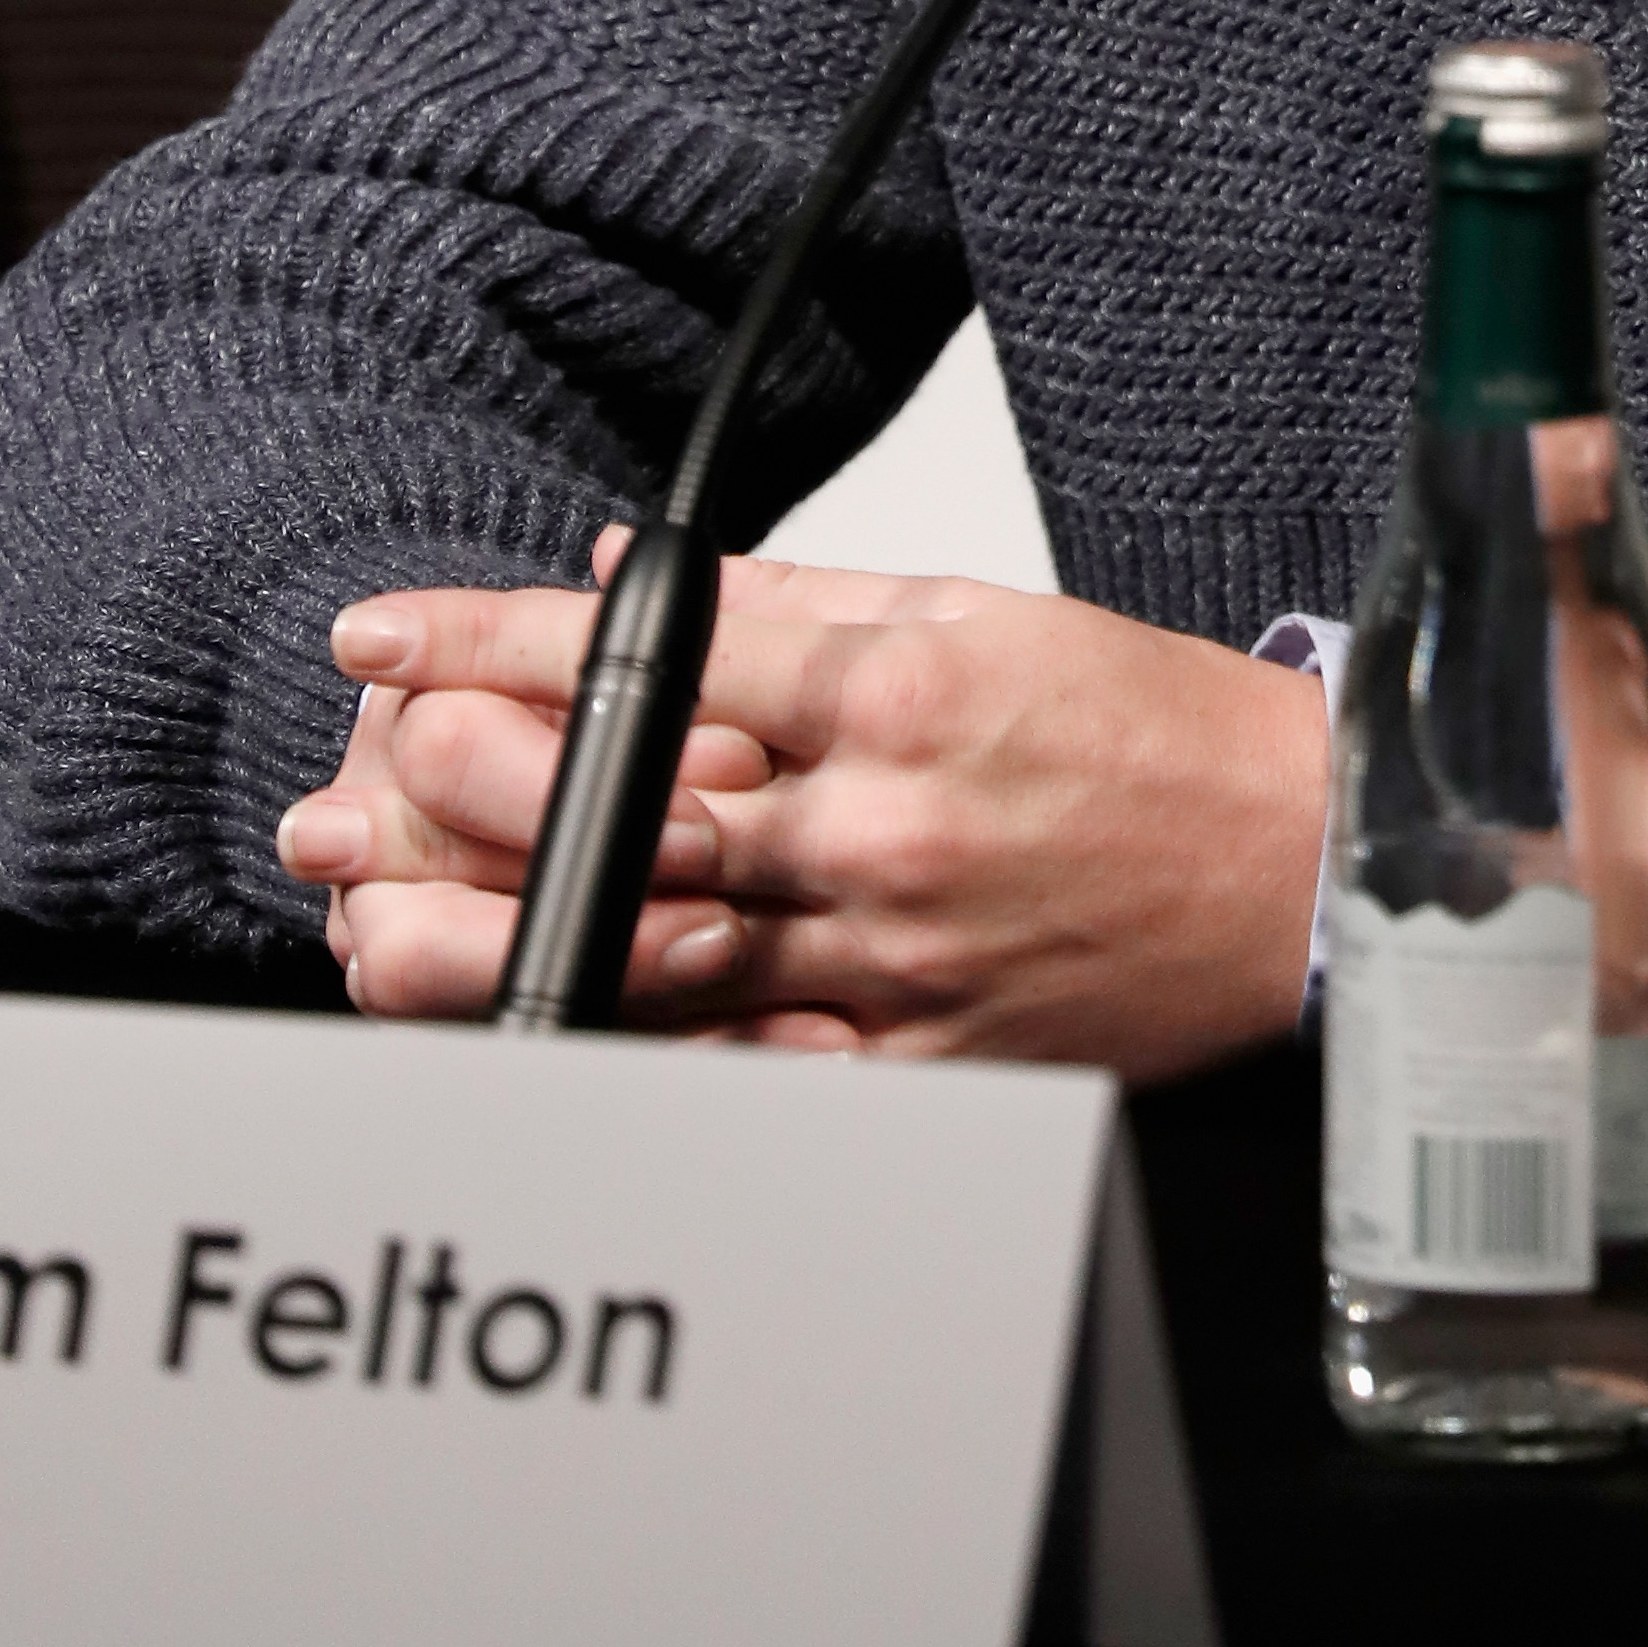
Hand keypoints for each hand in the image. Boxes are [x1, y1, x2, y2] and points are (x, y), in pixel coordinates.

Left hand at [278, 548, 1329, 1073]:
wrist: (1302, 862)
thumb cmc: (1154, 735)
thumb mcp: (979, 616)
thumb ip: (797, 604)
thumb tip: (636, 574)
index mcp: (904, 691)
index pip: (656, 657)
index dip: (494, 642)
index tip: (388, 635)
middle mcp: (886, 827)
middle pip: (625, 818)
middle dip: (455, 801)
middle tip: (345, 797)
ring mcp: (898, 959)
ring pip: (657, 960)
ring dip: (493, 945)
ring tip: (375, 932)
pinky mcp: (923, 1064)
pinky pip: (750, 1072)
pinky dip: (635, 1055)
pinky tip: (539, 1038)